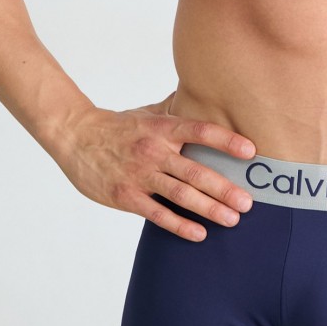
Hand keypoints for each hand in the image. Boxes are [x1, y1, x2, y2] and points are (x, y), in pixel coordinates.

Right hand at [51, 90, 257, 239]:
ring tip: (232, 219)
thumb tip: (202, 91)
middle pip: (195, 171)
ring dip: (209, 209)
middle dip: (224, 188)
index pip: (200, 131)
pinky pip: (157, 214)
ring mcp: (140, 175)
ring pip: (180, 194)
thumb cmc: (117, 126)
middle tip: (248, 202)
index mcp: (162, 128)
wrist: (75, 136)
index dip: (226, 141)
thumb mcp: (147, 112)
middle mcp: (154, 150)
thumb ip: (174, 108)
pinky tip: (199, 233)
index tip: (251, 151)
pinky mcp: (126, 196)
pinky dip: (180, 225)